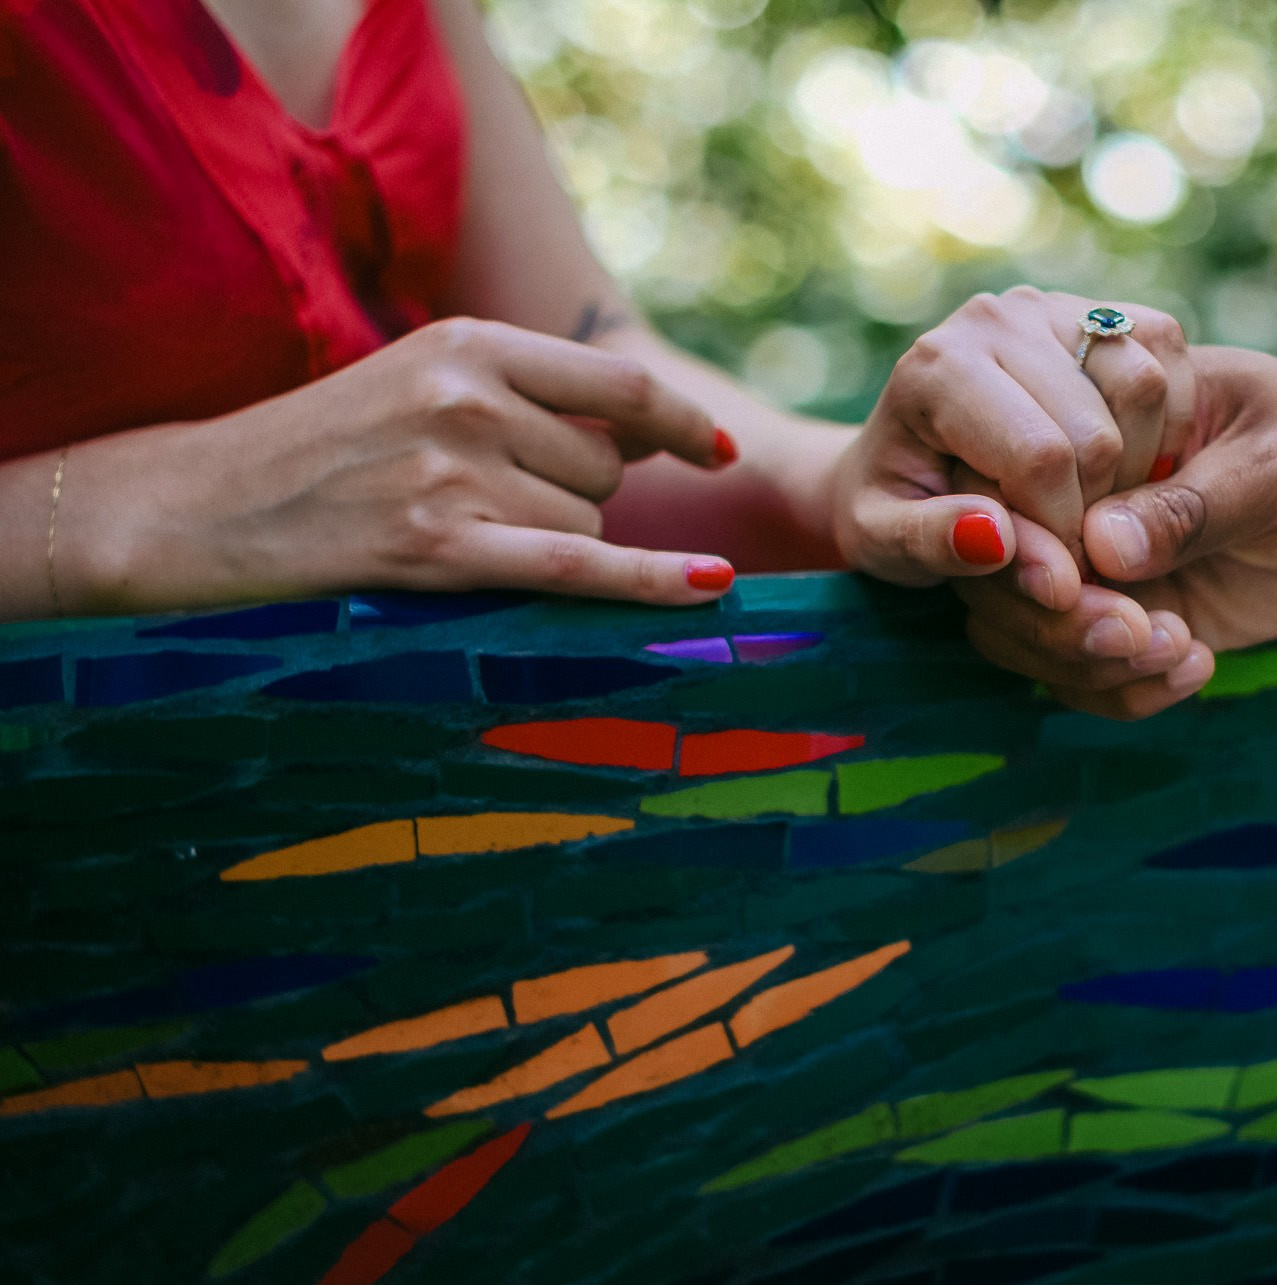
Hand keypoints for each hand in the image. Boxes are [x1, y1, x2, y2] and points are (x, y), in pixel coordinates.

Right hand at [59, 318, 739, 612]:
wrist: (196, 505)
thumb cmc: (323, 449)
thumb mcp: (420, 383)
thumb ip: (529, 395)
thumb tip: (655, 433)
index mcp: (470, 344)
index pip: (618, 386)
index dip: (679, 424)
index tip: (718, 451)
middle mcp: (470, 398)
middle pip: (605, 470)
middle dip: (569, 494)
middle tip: (476, 499)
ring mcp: (454, 472)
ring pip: (585, 524)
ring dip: (544, 539)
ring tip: (449, 526)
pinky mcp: (437, 547)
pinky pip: (577, 567)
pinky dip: (650, 582)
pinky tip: (712, 585)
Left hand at [829, 287, 1191, 592]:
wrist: (908, 453)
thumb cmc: (894, 505)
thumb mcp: (885, 542)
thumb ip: (932, 545)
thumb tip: (997, 538)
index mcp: (938, 367)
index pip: (1039, 457)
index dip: (1061, 532)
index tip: (1050, 572)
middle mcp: (998, 318)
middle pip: (1094, 432)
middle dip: (1095, 513)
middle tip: (1069, 546)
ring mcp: (1058, 307)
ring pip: (1143, 392)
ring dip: (1136, 471)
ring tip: (1090, 507)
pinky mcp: (1108, 312)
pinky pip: (1171, 369)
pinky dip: (1167, 434)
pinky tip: (1123, 472)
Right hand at [955, 346, 1276, 718]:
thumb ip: (1194, 504)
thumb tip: (1103, 543)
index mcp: (1095, 403)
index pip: (1009, 468)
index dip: (1023, 532)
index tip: (1073, 579)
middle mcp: (1069, 482)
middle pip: (994, 561)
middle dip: (1051, 616)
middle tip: (1137, 633)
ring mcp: (1083, 552)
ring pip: (1015, 627)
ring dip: (1086, 662)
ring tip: (1182, 649)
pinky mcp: (1109, 611)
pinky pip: (1072, 672)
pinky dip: (1122, 690)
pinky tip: (1197, 666)